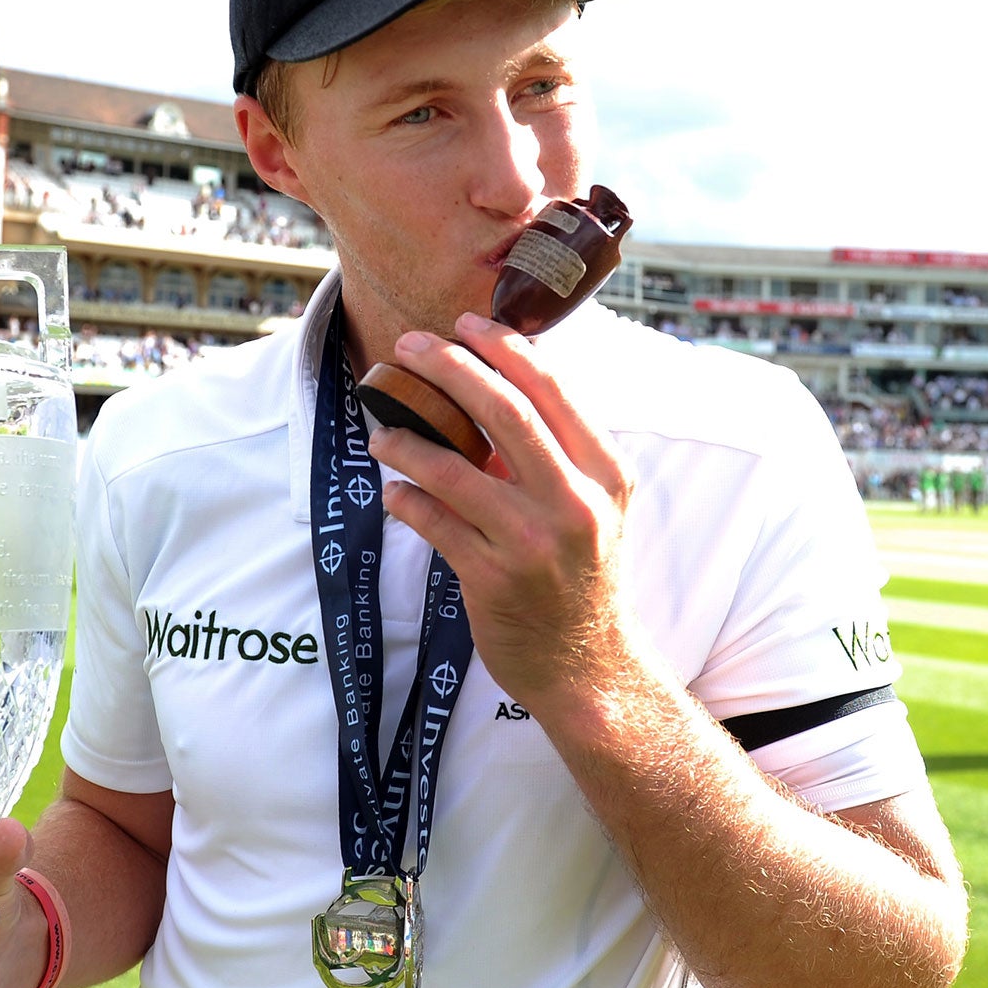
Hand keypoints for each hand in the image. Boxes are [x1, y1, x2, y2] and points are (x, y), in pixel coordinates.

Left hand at [367, 312, 641, 709]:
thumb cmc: (581, 575)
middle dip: (449, 368)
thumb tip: (492, 387)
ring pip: (453, 468)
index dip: (505, 348)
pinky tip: (393, 492)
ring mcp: (532, 541)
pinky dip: (405, 500)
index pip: (553, 391)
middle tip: (408, 346)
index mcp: (606, 474)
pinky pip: (432, 522)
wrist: (586, 665)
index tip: (467, 323)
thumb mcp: (593, 509)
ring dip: (406, 441)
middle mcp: (574, 502)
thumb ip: (555, 455)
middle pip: (504, 411)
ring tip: (381, 431)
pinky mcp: (491, 577)